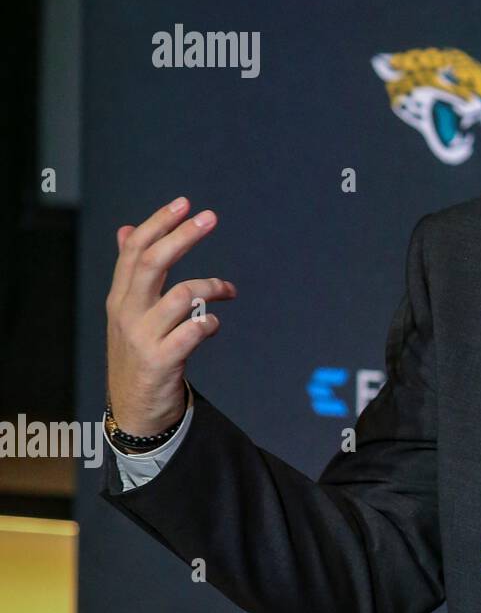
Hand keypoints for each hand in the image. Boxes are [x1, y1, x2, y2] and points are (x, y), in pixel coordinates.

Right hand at [105, 196, 236, 436]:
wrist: (134, 409)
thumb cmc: (138, 353)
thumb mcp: (127, 311)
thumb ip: (130, 272)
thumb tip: (126, 229)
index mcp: (120, 297)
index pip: (134, 251)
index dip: (158, 224)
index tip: (184, 203)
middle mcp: (127, 313)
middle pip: (152, 263)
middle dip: (182, 236)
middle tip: (210, 217)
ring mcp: (143, 338)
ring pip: (180, 296)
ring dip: (210, 287)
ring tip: (227, 289)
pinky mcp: (161, 362)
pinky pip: (192, 333)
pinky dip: (209, 323)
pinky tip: (215, 324)